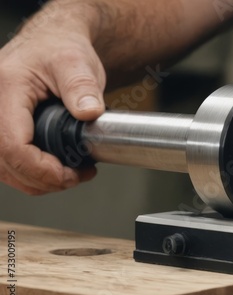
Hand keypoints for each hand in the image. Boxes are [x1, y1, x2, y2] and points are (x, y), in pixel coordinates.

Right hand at [0, 3, 104, 193]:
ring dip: (36, 181)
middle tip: (77, 176)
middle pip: (4, 162)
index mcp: (7, 88)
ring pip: (3, 168)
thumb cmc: (62, 49)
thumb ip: (83, 87)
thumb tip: (90, 112)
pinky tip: (56, 170)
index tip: (69, 174)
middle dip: (43, 179)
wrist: (54, 43)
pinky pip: (7, 163)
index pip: (10, 143)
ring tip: (71, 174)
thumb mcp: (78, 63)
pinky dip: (31, 174)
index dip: (39, 168)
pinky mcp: (1, 128)